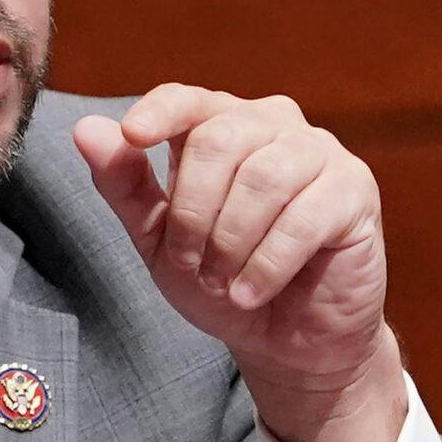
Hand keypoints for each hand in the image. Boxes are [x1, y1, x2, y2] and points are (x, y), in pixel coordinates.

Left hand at [73, 86, 405, 441]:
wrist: (286, 341)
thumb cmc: (220, 280)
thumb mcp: (158, 239)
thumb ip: (125, 185)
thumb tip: (86, 130)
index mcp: (222, 126)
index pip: (188, 99)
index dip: (159, 112)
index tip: (133, 136)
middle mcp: (274, 125)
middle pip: (218, 141)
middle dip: (192, 213)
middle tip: (190, 265)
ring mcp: (320, 153)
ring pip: (262, 179)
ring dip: (230, 242)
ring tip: (222, 284)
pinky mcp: (355, 191)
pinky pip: (303, 219)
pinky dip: (266, 265)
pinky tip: (249, 293)